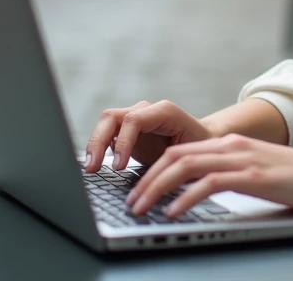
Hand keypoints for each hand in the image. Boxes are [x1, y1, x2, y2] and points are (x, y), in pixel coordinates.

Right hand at [83, 100, 214, 172]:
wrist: (202, 140)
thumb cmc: (200, 147)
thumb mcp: (190, 154)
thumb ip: (172, 163)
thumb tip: (158, 182)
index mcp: (164, 111)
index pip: (134, 120)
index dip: (123, 142)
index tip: (118, 166)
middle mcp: (146, 109)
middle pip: (112, 117)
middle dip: (99, 142)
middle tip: (93, 167)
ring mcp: (135, 117)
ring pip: (106, 123)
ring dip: (95, 144)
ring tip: (90, 168)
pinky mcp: (127, 129)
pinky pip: (107, 133)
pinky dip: (99, 148)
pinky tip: (96, 165)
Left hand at [125, 136, 292, 218]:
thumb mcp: (256, 173)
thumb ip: (229, 175)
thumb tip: (198, 192)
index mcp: (232, 144)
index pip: (181, 152)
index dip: (154, 170)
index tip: (138, 190)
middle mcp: (233, 146)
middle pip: (176, 156)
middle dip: (147, 180)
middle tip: (131, 202)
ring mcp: (242, 159)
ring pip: (186, 166)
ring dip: (157, 189)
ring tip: (142, 208)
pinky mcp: (253, 176)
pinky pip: (209, 183)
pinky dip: (186, 197)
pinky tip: (174, 211)